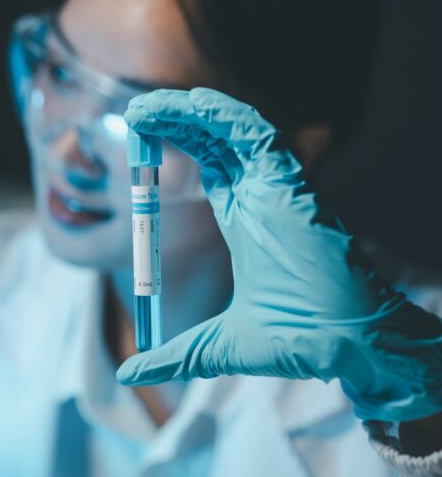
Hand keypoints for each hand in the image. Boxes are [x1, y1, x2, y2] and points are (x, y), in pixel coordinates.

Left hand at [116, 87, 441, 421]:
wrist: (345, 347)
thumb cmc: (297, 341)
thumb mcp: (214, 348)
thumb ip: (174, 356)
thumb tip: (132, 372)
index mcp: (245, 222)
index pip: (206, 168)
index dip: (173, 150)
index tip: (135, 145)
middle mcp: (261, 198)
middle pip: (212, 141)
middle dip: (173, 121)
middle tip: (133, 112)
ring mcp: (277, 188)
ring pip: (231, 130)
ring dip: (187, 111)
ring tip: (145, 106)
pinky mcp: (292, 184)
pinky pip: (258, 135)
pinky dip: (224, 115)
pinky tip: (190, 104)